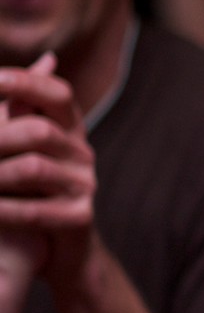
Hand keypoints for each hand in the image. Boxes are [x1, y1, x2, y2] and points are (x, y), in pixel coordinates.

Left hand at [0, 54, 94, 279]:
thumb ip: (16, 111)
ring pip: (33, 169)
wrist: (55, 252)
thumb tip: (44, 60)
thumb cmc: (26, 192)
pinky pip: (36, 212)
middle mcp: (82, 152)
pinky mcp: (81, 218)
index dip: (23, 81)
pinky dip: (1, 212)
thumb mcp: (21, 146)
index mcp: (68, 128)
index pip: (56, 92)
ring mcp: (85, 185)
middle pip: (39, 131)